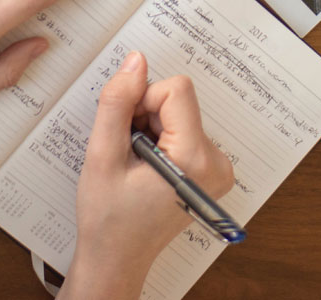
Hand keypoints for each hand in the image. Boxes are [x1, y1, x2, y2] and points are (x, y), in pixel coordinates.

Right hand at [60, 51, 233, 299]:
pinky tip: (146, 166)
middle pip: (178, 99)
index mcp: (196, 159)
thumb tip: (136, 61)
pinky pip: (183, 126)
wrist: (117, 259)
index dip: (142, 101)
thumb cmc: (108, 217)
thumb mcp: (102, 155)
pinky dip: (160, 137)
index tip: (127, 131)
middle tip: (128, 152)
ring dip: (150, 126)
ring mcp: (217, 166)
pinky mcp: (210, 167)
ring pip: (178, 111)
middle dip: (145, 115)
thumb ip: (117, 102)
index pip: (176, 90)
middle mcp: (217, 161)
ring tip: (135, 163)